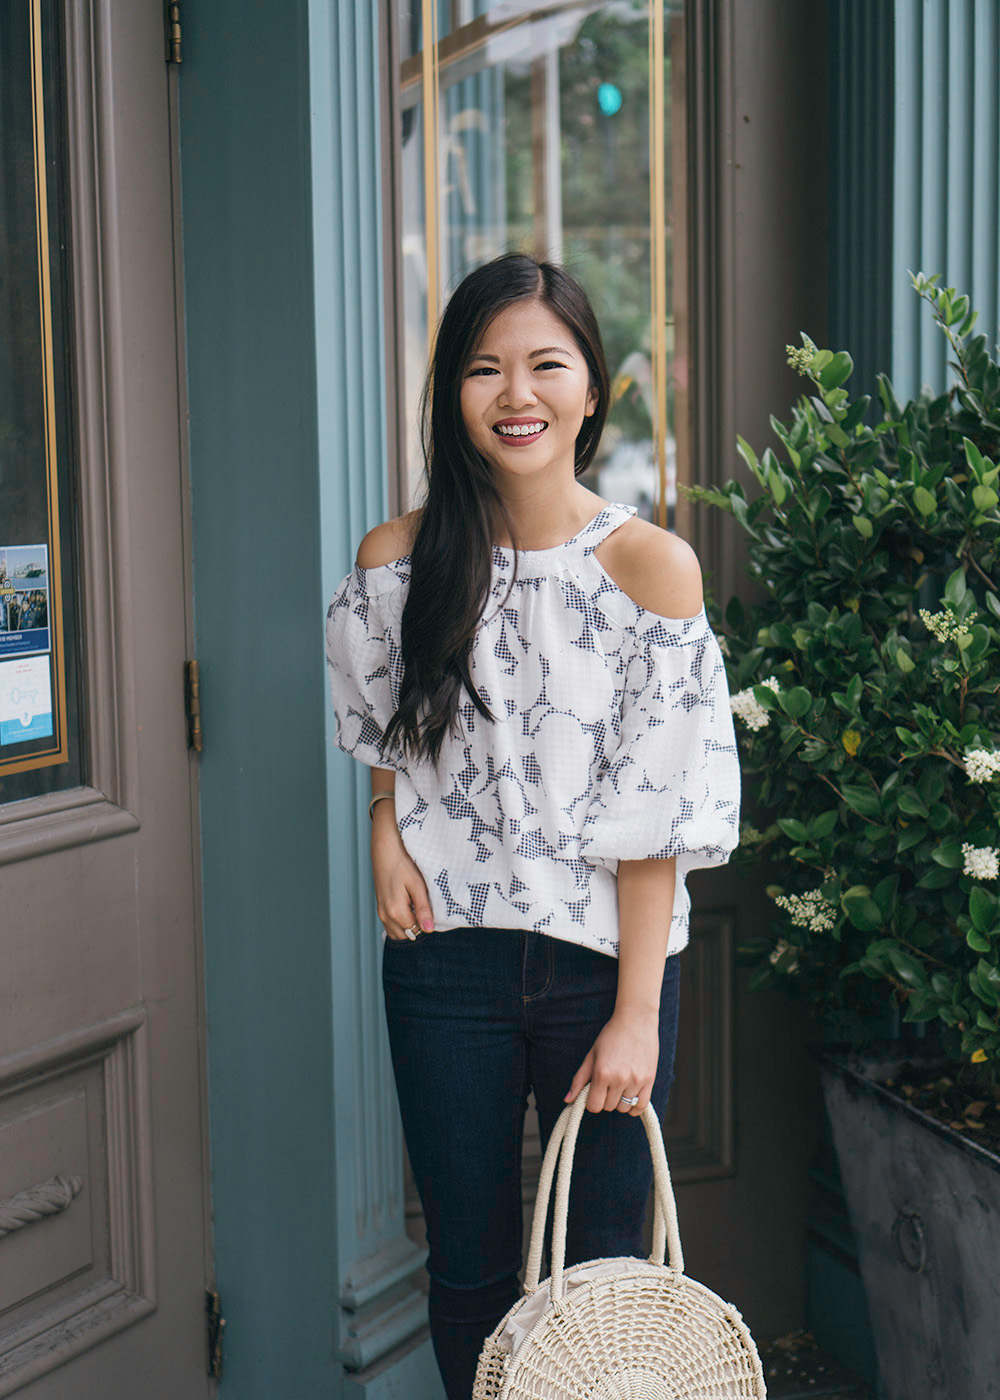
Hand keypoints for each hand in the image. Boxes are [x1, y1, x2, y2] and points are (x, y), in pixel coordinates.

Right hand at [371, 812, 434, 940]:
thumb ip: (423, 909)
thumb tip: (429, 930)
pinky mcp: (380, 907)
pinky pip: (391, 925)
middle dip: (418, 927)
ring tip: (417, 906)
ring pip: (398, 933)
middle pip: (407, 935)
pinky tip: (409, 907)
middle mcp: (385, 915)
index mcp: (395, 911)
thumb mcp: (417, 885)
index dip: (427, 923)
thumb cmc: (403, 863)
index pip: (417, 931)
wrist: (385, 849)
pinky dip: (401, 923)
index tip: (432, 908)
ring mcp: (381, 912)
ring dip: (409, 926)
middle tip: (426, 908)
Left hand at [563, 1007, 659, 1114]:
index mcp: (602, 1073)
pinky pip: (641, 1106)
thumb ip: (579, 1080)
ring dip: (620, 1101)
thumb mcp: (591, 1055)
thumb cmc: (611, 1036)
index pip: (594, 1106)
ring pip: (624, 1108)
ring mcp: (636, 1081)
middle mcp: (619, 1079)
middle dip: (605, 1098)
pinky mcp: (649, 1080)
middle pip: (608, 1107)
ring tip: (620, 1085)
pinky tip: (630, 1095)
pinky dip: (635, 1106)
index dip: (592, 1100)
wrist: (636, 1020)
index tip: (594, 1091)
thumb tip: (567, 1100)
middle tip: (607, 1082)